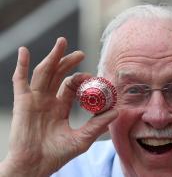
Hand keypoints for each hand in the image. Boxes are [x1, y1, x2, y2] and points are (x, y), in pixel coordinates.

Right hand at [0, 38, 117, 176]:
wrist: (35, 166)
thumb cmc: (57, 155)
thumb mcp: (82, 138)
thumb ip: (98, 125)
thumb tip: (117, 111)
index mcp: (60, 107)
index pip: (71, 86)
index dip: (82, 79)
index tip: (94, 77)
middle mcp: (47, 101)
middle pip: (58, 75)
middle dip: (68, 62)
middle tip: (81, 53)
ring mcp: (34, 100)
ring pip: (44, 73)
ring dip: (52, 57)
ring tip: (62, 42)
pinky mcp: (22, 102)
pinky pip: (20, 81)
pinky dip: (21, 65)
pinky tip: (24, 51)